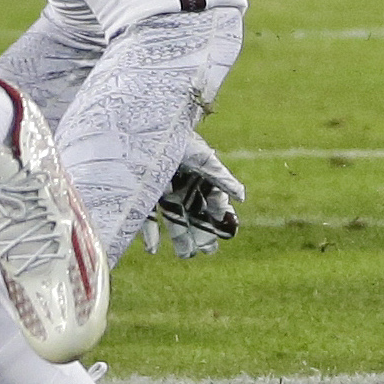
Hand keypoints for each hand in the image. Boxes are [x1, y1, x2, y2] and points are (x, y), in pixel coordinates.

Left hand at [142, 138, 244, 258]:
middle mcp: (181, 183)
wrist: (142, 128)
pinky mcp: (141, 193)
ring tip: (186, 255)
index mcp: (198, 174)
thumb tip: (242, 196)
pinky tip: (153, 249)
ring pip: (174, 218)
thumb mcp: (200, 158)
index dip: (220, 215)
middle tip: (208, 250)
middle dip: (202, 232)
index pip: (214, 199)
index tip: (227, 231)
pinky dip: (150, 233)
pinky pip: (148, 217)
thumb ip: (219, 177)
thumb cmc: (176, 139)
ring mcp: (161, 189)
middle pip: (195, 212)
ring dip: (180, 237)